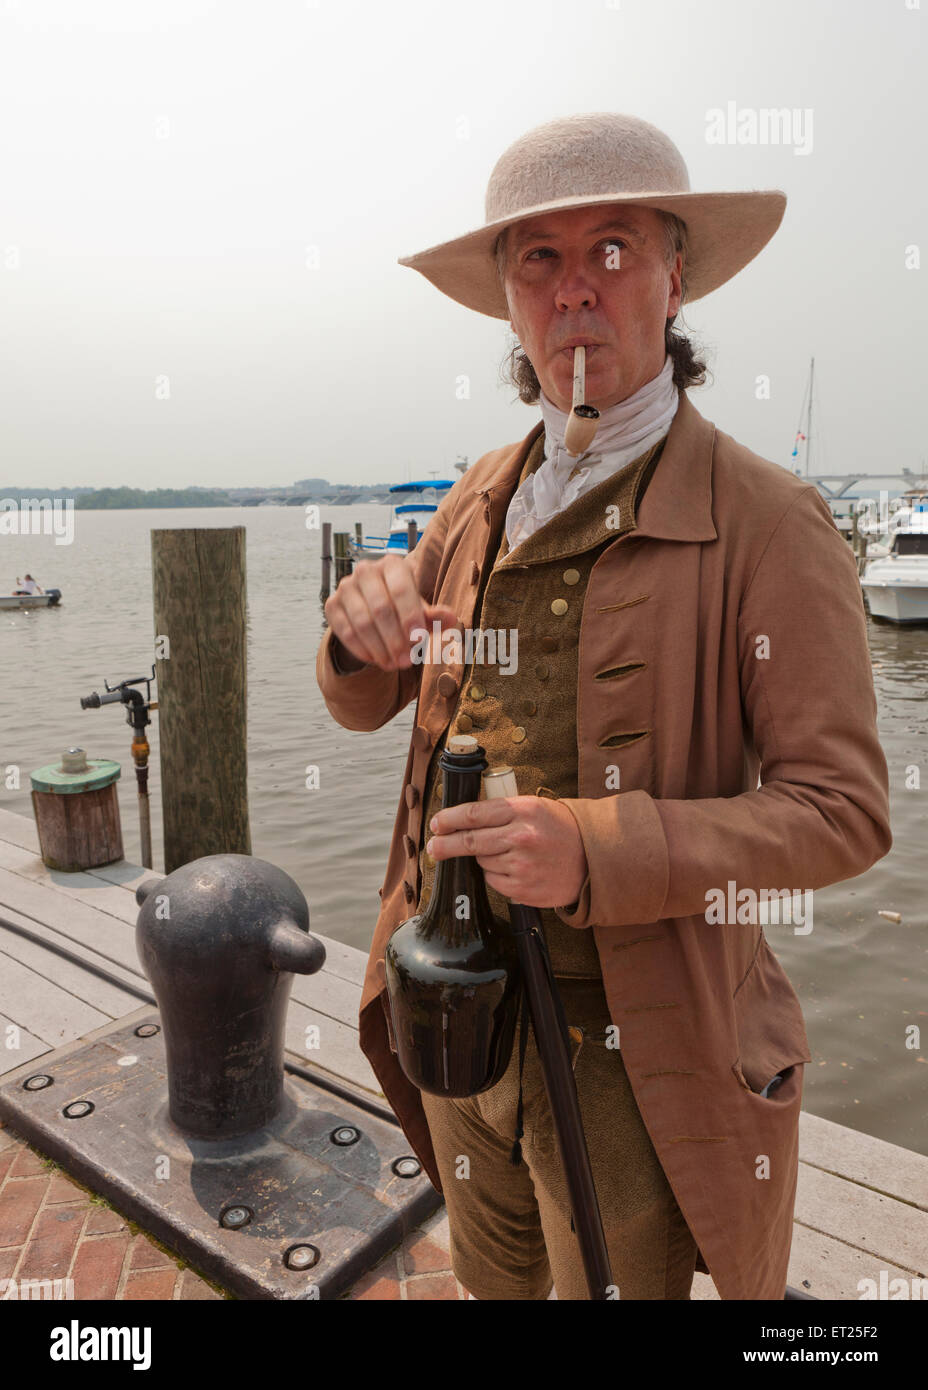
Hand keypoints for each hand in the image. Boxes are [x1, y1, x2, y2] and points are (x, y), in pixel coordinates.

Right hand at [324, 553, 459, 671]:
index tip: (419, 640)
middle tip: (406, 662)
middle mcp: (366, 570)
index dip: (410, 616)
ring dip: (379, 648)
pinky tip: (376, 660)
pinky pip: (345, 631)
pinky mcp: (332, 604)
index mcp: (392, 565)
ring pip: (362, 622)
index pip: (400, 589)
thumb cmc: (404, 608)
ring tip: (393, 665)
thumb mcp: (421, 612)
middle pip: (380, 608)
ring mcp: (345, 586)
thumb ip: (435, 616)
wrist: (373, 610)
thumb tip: (452, 618)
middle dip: (395, 639)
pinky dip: (362, 649)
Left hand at [426, 795, 587, 908]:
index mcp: (522, 811)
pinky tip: (515, 868)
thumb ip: (501, 810)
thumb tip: (462, 817)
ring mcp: (521, 865)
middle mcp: (520, 837)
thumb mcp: (534, 807)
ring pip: (481, 861)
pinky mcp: (522, 888)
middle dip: (446, 844)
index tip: (436, 823)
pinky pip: (494, 881)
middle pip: (470, 841)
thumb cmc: (559, 829)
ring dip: (483, 858)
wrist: (592, 858)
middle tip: (434, 846)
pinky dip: (497, 875)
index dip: (449, 819)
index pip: (474, 814)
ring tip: (506, 853)